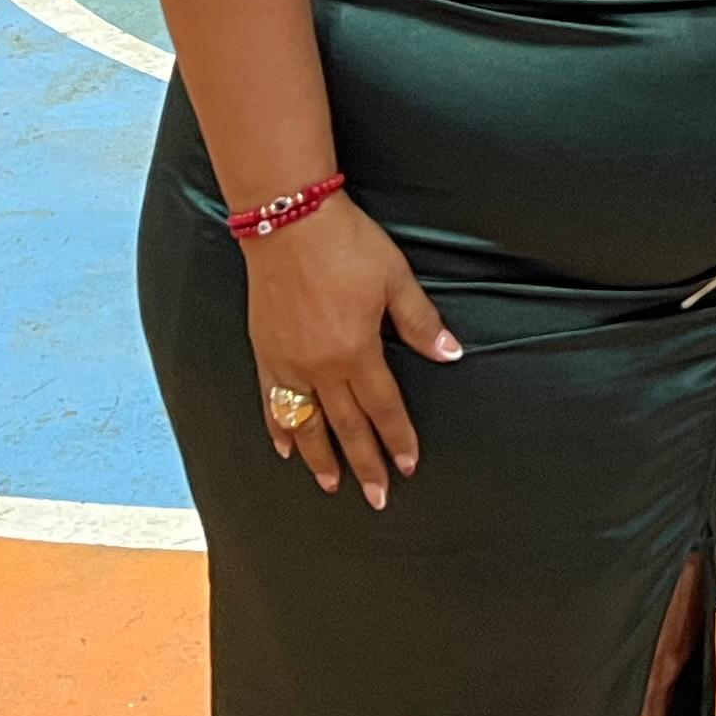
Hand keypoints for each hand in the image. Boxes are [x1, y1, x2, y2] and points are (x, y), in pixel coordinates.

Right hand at [244, 199, 462, 509]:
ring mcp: (288, 361)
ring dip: (320, 457)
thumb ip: (421, 322)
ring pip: (307, 422)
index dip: (397, 438)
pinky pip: (272, 401)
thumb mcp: (395, 278)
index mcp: (356, 351)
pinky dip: (280, 427)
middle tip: (376, 497)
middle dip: (364, 463)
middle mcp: (320, 366)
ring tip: (332, 483)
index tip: (407, 467)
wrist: (287, 219)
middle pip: (346, 426)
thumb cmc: (345, 243)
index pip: (383, 407)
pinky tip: (286, 446)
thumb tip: (450, 354)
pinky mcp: (265, 350)